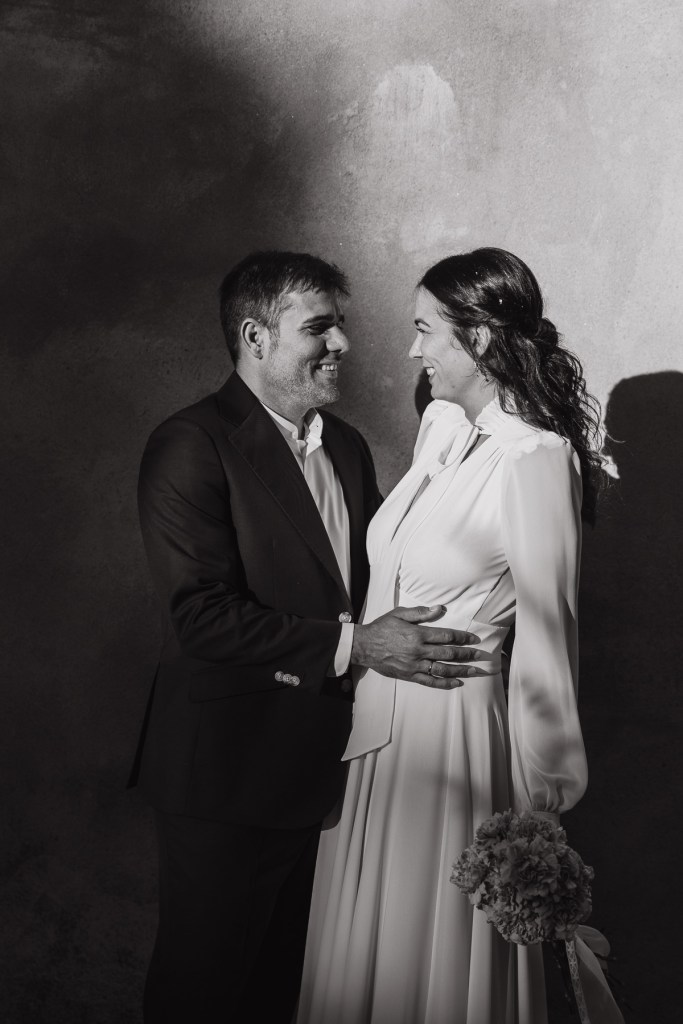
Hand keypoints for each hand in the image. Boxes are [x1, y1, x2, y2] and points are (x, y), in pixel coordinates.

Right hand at [350, 605, 483, 688]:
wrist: (363, 646)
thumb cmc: (382, 627)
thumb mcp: (399, 614)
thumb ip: (421, 612)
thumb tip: (440, 608)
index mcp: (417, 634)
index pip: (446, 636)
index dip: (462, 637)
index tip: (474, 639)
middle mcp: (418, 651)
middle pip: (448, 653)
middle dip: (466, 654)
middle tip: (479, 656)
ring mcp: (414, 665)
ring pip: (442, 669)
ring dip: (460, 670)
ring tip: (474, 671)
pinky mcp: (409, 676)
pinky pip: (430, 681)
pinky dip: (444, 683)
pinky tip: (456, 683)